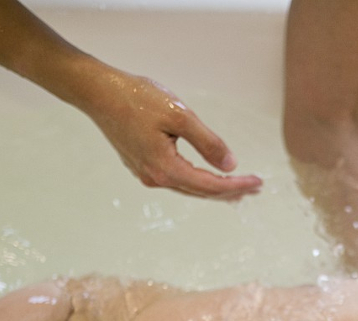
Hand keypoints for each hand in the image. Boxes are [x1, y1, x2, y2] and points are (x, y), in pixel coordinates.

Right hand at [85, 71, 261, 199]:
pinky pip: (177, 179)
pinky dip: (197, 181)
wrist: (97, 92)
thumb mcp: (180, 116)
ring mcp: (146, 173)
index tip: (259, 182)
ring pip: (189, 187)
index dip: (237, 185)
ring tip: (238, 188)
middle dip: (231, 191)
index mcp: (165, 168)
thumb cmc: (137, 98)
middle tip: (256, 189)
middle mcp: (155, 177)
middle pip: (201, 192)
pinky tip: (207, 178)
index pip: (211, 185)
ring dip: (215, 188)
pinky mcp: (141, 165)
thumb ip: (208, 142)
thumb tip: (231, 166)